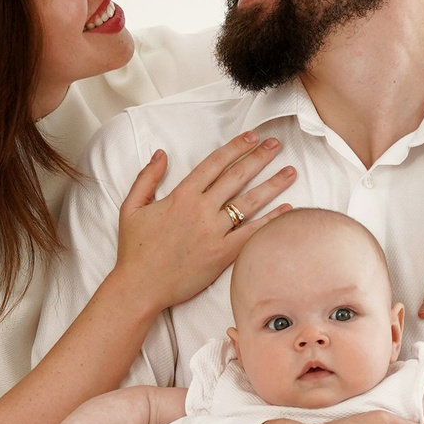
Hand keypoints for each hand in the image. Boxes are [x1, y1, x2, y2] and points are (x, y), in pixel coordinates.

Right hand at [110, 132, 294, 315]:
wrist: (140, 287)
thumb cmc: (134, 250)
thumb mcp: (131, 208)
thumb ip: (147, 178)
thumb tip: (161, 154)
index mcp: (181, 195)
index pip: (215, 163)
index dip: (236, 147)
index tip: (252, 136)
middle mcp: (201, 209)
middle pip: (237, 176)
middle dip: (259, 157)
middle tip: (276, 145)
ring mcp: (214, 232)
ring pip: (250, 202)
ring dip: (273, 184)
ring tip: (291, 171)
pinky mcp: (223, 255)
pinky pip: (253, 234)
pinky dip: (271, 221)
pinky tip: (288, 210)